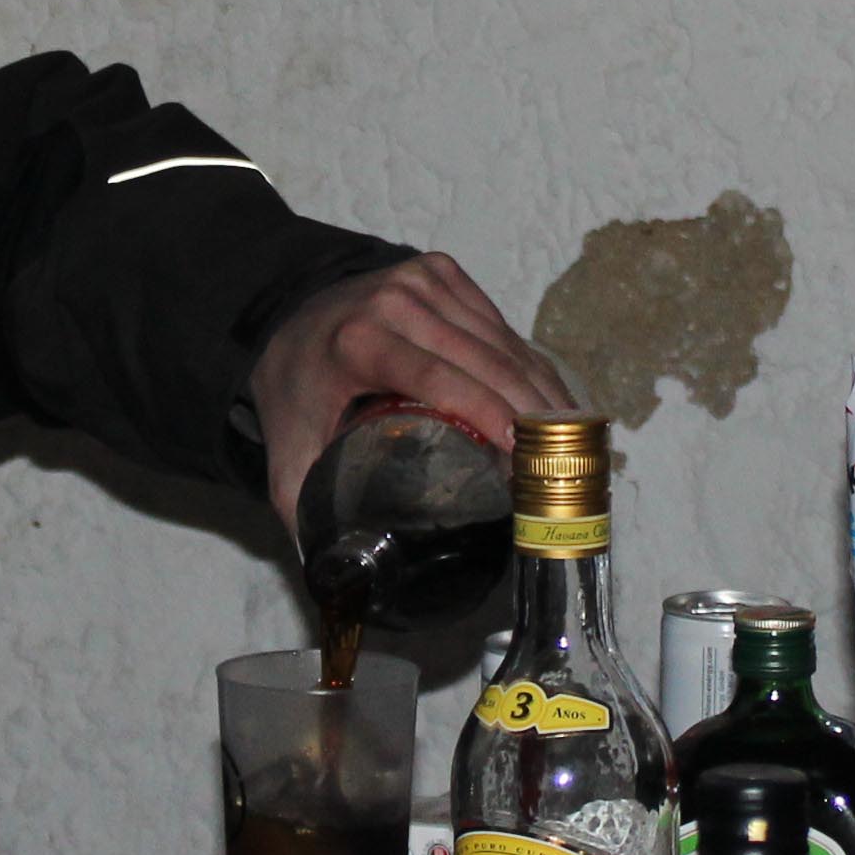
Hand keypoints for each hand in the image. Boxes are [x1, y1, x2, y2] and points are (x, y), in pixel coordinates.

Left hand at [252, 256, 574, 531]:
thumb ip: (307, 518)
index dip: (492, 415)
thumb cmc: (295, 392)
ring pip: (501, 341)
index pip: (441, 378)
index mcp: (358, 342)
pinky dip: (527, 363)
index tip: (525, 459)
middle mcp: (394, 301)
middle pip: (484, 360)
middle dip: (531, 414)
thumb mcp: (288, 457)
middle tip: (561, 467)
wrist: (283, 320)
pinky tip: (548, 402)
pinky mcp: (440, 270)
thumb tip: (342, 583)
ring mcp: (421, 278)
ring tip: (570, 441)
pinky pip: (497, 322)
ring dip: (540, 390)